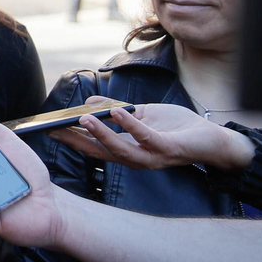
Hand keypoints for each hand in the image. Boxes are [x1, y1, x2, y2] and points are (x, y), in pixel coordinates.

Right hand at [50, 98, 253, 172]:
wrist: (212, 139)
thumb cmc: (177, 128)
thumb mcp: (142, 115)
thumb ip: (118, 109)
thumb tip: (91, 102)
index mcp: (127, 151)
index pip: (93, 148)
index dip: (71, 139)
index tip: (50, 129)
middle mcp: (135, 159)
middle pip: (99, 153)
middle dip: (76, 140)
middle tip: (56, 128)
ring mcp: (151, 157)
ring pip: (118, 149)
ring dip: (100, 134)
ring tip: (84, 118)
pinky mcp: (167, 149)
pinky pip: (144, 138)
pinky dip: (129, 125)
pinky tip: (117, 112)